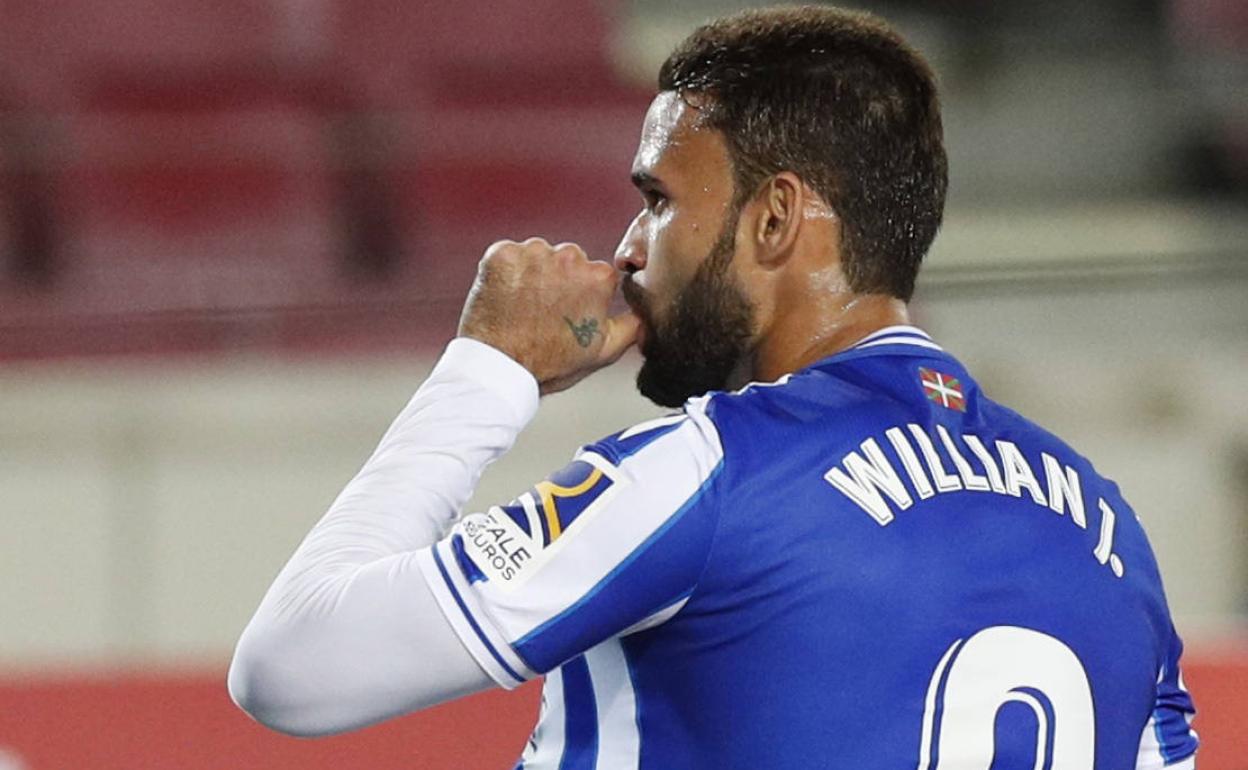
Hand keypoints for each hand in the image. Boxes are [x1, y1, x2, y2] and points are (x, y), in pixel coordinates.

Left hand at [457, 238, 640, 394]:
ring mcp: (533, 253)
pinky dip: (506, 272)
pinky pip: (508, 254)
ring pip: (538, 255)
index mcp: (598, 277)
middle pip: (568, 260)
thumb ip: (633, 326)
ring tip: (523, 308)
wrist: (500, 368)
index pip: (596, 275)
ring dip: (532, 275)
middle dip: (558, 280)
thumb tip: (645, 313)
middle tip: (544, 313)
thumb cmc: (551, 363)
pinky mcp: (502, 254)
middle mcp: (569, 257)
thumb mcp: (604, 351)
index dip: (582, 296)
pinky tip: (505, 297)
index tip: (569, 314)